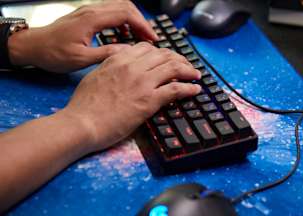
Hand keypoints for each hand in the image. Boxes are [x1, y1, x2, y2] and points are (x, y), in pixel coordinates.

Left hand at [8, 0, 157, 72]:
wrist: (33, 46)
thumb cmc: (53, 53)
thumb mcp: (80, 59)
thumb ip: (106, 54)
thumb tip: (128, 52)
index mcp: (91, 19)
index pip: (126, 14)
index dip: (142, 25)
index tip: (152, 39)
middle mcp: (91, 11)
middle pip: (125, 6)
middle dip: (141, 21)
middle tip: (149, 38)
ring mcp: (89, 11)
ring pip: (119, 7)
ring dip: (132, 20)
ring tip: (140, 36)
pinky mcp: (86, 16)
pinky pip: (110, 12)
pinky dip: (122, 21)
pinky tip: (123, 34)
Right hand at [62, 42, 201, 152]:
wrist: (81, 124)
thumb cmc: (84, 105)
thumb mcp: (95, 76)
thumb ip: (110, 66)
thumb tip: (119, 62)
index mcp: (119, 60)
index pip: (147, 48)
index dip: (162, 52)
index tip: (167, 59)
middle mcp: (133, 67)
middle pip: (164, 55)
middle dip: (179, 59)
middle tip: (186, 66)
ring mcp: (142, 83)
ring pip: (174, 68)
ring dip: (189, 70)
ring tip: (196, 74)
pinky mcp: (149, 101)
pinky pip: (176, 89)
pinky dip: (189, 88)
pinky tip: (195, 89)